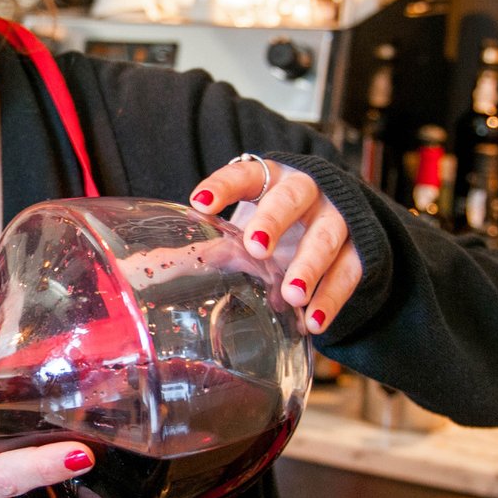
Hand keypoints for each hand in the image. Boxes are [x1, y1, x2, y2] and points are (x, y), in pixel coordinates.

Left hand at [189, 156, 361, 333]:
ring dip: (308, 266)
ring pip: (326, 237)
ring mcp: (336, 218)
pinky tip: (313, 322)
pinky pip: (349, 273)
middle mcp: (306, 191)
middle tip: (255, 248)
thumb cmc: (276, 223)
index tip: (199, 203)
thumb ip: (202, 249)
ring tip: (290, 295)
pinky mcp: (360, 249)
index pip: (243, 175)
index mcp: (269, 178)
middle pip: (291, 198)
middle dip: (273, 221)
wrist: (342, 220)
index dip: (222, 187)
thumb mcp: (242, 229)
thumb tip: (138, 271)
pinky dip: (332, 299)